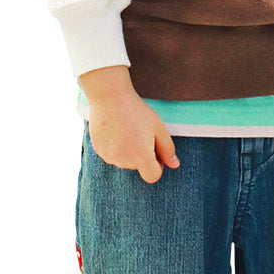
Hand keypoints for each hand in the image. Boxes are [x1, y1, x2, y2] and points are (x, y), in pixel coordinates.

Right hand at [79, 66, 179, 183]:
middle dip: (141, 155)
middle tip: (140, 132)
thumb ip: (167, 149)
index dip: (157, 166)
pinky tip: (116, 130)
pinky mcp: (99, 150)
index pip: (152, 176)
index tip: (155, 151)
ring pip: (124, 161)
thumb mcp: (158, 128)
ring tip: (127, 129)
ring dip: (128, 151)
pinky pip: (111, 154)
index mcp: (141, 157)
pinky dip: (115, 147)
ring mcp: (109, 156)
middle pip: (137, 167)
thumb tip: (174, 165)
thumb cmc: (137, 111)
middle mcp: (124, 161)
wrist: (110, 97)